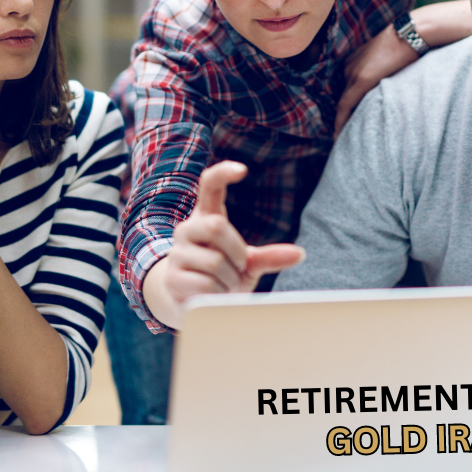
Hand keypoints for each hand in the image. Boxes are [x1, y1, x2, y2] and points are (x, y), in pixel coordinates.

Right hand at [163, 161, 304, 309]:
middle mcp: (187, 229)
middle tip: (239, 266)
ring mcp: (176, 253)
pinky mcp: (172, 278)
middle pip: (216, 226)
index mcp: (207, 217)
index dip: (223, 173)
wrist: (192, 303)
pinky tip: (213, 294)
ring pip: (214, 261)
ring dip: (230, 279)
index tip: (242, 169)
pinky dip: (219, 293)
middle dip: (237, 251)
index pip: (210, 185)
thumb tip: (300, 254)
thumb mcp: (248, 263)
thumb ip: (270, 257)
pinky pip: (205, 284)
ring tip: (224, 283)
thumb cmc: (224, 275)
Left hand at [334, 22, 418, 134]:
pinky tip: (338, 134)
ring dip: (341, 121)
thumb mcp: (389, 57)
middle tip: (342, 135)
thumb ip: (382, 71)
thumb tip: (387, 83)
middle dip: (342, 115)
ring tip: (341, 139)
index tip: (346, 120)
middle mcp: (349, 67)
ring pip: (342, 103)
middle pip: (343, 96)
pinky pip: (345, 105)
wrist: (412, 33)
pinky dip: (340, 121)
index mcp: (354, 61)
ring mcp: (354, 73)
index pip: (346, 89)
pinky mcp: (362, 80)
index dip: (346, 106)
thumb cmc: (406, 44)